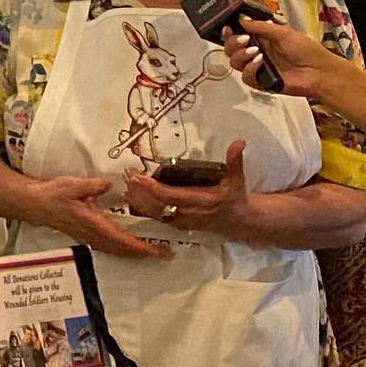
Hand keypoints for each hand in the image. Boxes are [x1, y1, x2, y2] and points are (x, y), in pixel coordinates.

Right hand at [19, 175, 171, 259]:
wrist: (36, 204)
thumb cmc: (53, 195)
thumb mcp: (71, 185)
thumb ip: (91, 186)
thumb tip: (109, 184)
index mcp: (92, 224)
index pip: (122, 240)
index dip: (141, 247)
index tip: (157, 250)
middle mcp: (92, 235)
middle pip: (123, 250)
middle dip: (144, 253)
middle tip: (165, 253)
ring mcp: (89, 237)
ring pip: (117, 251)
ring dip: (135, 253)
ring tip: (153, 252)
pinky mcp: (87, 235)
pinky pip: (110, 248)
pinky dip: (124, 250)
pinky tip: (131, 247)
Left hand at [125, 140, 249, 238]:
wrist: (237, 221)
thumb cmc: (234, 197)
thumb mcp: (237, 179)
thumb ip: (235, 161)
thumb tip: (239, 143)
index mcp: (201, 202)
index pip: (171, 196)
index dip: (153, 188)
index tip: (138, 177)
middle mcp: (188, 213)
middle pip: (156, 205)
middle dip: (140, 190)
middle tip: (128, 174)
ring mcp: (181, 220)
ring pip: (153, 212)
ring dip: (138, 198)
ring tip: (127, 181)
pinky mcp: (177, 223)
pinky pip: (155, 216)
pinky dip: (142, 205)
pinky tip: (132, 194)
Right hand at [222, 17, 333, 100]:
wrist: (318, 72)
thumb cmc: (307, 51)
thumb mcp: (284, 32)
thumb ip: (261, 26)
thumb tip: (243, 19)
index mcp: (262, 37)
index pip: (237, 33)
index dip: (229, 31)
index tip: (228, 28)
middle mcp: (257, 51)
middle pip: (230, 48)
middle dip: (233, 42)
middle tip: (244, 39)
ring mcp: (258, 67)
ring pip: (235, 62)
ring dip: (241, 55)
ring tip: (256, 51)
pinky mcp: (261, 81)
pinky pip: (246, 77)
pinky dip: (250, 69)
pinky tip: (260, 63)